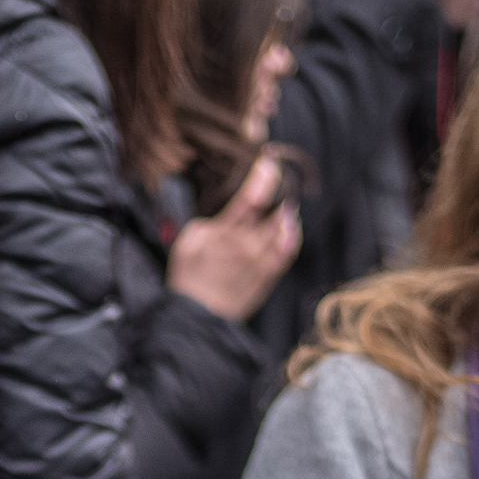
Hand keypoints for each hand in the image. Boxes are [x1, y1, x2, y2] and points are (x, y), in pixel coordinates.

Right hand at [166, 152, 301, 322]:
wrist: (198, 317)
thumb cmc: (188, 279)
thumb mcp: (187, 242)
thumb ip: (210, 223)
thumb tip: (227, 214)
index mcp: (225, 232)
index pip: (251, 197)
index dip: (264, 176)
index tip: (269, 161)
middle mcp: (247, 245)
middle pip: (274, 210)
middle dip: (279, 190)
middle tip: (281, 179)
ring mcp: (260, 261)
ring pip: (284, 228)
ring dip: (286, 211)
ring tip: (284, 202)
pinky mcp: (267, 276)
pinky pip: (287, 251)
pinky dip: (292, 236)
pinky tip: (290, 226)